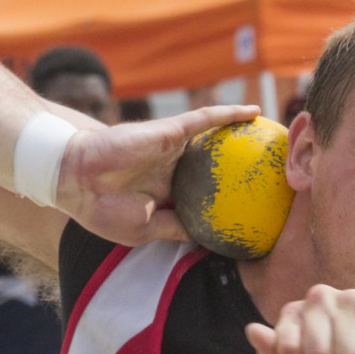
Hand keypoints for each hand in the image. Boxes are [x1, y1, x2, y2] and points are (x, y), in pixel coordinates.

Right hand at [55, 104, 259, 245]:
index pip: (207, 197)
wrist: (75, 180)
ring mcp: (174, 149)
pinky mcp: (171, 132)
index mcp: (169, 195)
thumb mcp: (145, 230)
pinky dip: (229, 115)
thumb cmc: (104, 209)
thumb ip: (176, 229)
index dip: (232, 202)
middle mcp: (176, 170)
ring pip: (218, 141)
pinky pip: (206, 120)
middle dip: (248, 168)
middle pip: (220, 166)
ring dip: (245, 138)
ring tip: (277, 136)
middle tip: (279, 171)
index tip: (261, 211)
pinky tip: (254, 114)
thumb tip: (207, 239)